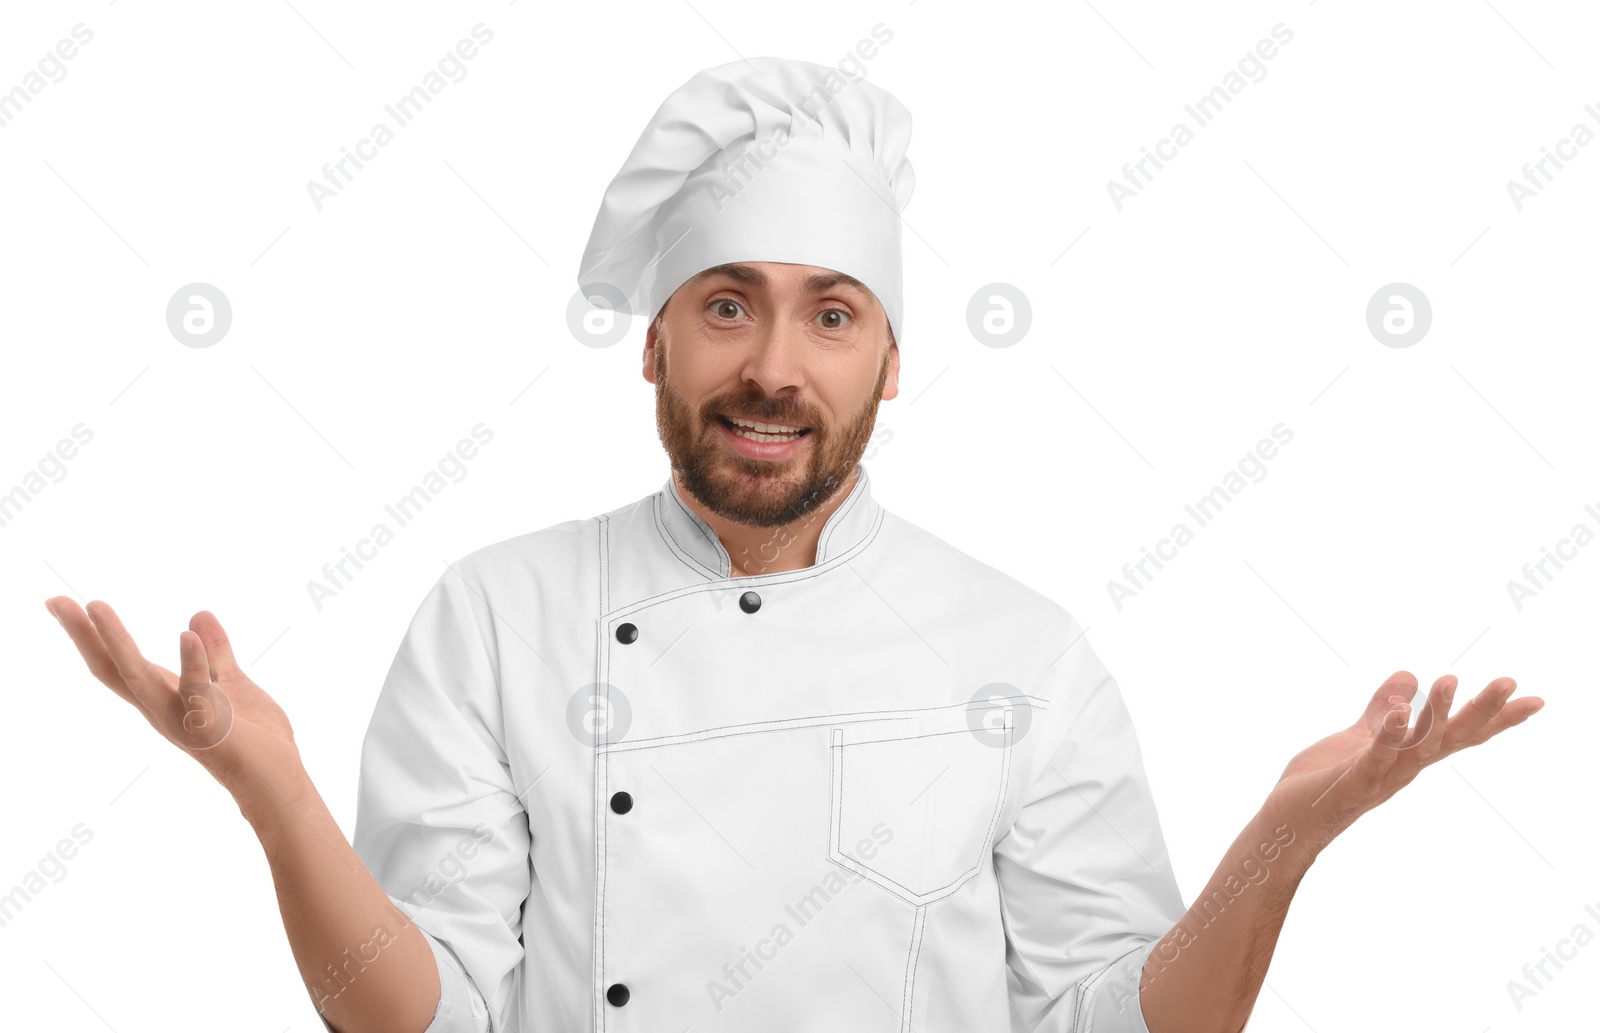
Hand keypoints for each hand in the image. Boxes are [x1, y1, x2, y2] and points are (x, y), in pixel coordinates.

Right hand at [45, 597, 305, 807]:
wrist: (278, 779)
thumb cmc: (255, 739)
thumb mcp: (232, 684)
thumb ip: (215, 654)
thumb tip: (198, 615)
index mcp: (165, 696)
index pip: (119, 661)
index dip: (92, 633)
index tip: (60, 602)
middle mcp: (162, 708)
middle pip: (111, 668)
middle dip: (82, 635)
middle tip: (54, 600)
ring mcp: (181, 718)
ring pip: (137, 676)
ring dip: (117, 641)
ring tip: (95, 606)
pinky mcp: (210, 726)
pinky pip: (196, 691)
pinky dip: (192, 663)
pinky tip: (186, 635)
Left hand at [1263, 670, 1543, 851]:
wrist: (1286, 825)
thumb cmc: (1324, 784)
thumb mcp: (1358, 739)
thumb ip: (1382, 711)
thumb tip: (1408, 674)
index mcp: (1408, 757)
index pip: (1460, 735)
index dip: (1496, 719)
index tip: (1536, 700)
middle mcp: (1403, 769)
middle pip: (1451, 739)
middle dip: (1481, 712)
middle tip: (1510, 683)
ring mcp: (1380, 778)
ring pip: (1417, 746)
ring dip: (1435, 715)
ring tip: (1451, 680)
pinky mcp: (1351, 783)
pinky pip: (1374, 759)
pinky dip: (1388, 737)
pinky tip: (1400, 712)